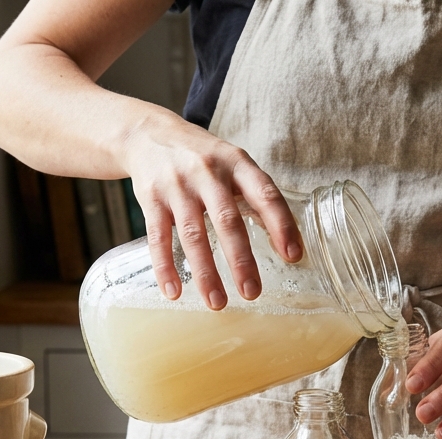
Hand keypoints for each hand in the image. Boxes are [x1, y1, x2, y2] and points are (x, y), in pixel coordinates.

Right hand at [121, 113, 302, 309]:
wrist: (148, 134)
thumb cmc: (201, 157)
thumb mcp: (232, 163)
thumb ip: (254, 195)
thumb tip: (286, 239)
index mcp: (236, 163)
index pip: (265, 194)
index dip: (281, 225)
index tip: (292, 256)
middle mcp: (207, 172)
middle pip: (227, 220)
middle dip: (241, 260)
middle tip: (252, 292)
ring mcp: (177, 186)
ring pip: (193, 234)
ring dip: (205, 272)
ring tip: (217, 302)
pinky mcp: (150, 199)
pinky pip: (157, 238)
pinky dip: (165, 267)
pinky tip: (174, 291)